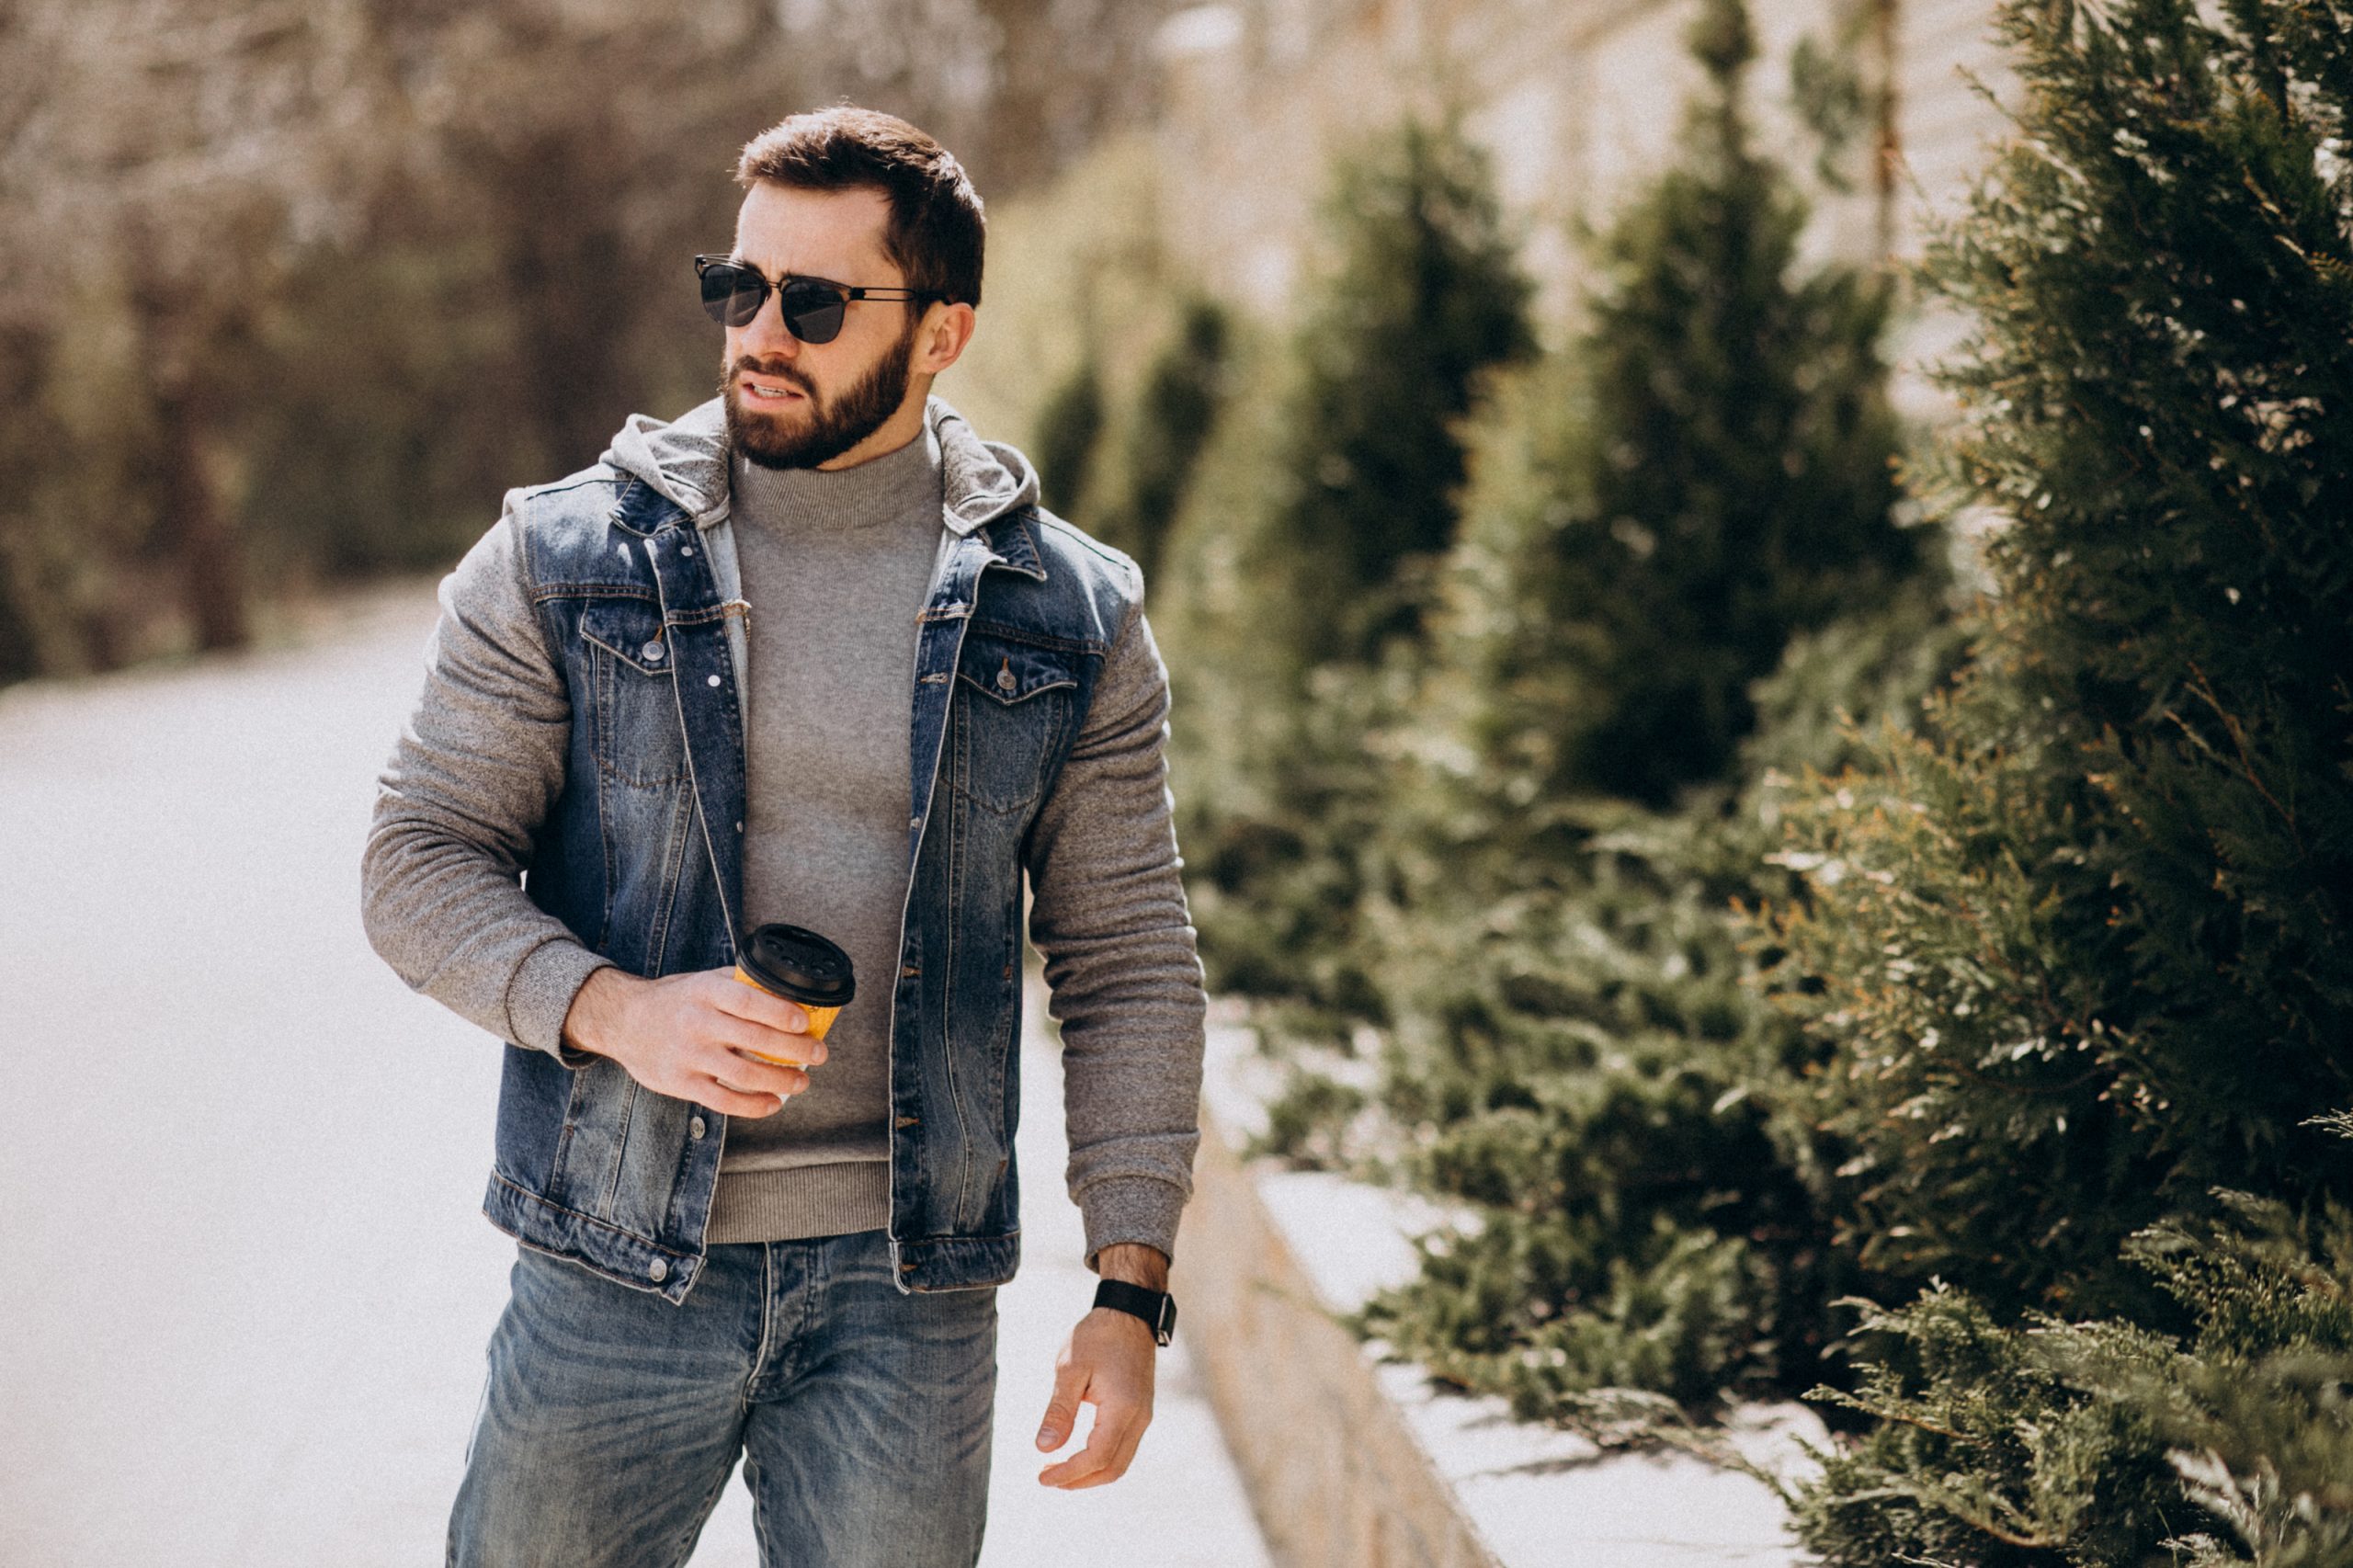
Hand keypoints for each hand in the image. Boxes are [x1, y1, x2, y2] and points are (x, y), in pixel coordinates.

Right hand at [560, 966, 825, 1117]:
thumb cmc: (673, 1000)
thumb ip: (739, 983)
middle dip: (795, 1049)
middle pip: (755, 1040)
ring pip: (744, 1074)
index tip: (805, 1022)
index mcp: (705, 992)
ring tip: (802, 1081)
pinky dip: (754, 1105)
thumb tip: (787, 991)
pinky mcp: (681, 1083)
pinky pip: (724, 1100)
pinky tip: (774, 1102)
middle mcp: (697, 1023)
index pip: (749, 1002)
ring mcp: (688, 1056)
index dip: (781, 1013)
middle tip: (818, 1054)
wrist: (622, 1021)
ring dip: (781, 1080)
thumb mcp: (702, 979)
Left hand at [1035, 1244, 1165, 1489]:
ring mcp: (1143, 1416)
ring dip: (1090, 1474)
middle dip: (1079, 1480)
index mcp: (1123, 1408)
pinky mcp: (1141, 1412)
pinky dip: (1101, 1460)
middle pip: (1112, 1468)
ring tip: (1059, 1469)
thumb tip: (1044, 1449)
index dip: (1069, 1473)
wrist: (1129, 1313)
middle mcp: (1139, 1418)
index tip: (1041, 1476)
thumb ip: (1059, 1410)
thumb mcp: (1071, 1369)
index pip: (1097, 1457)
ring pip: (1120, 1462)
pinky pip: (1123, 1448)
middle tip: (1047, 1478)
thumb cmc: (1097, 1336)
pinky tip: (1078, 1452)